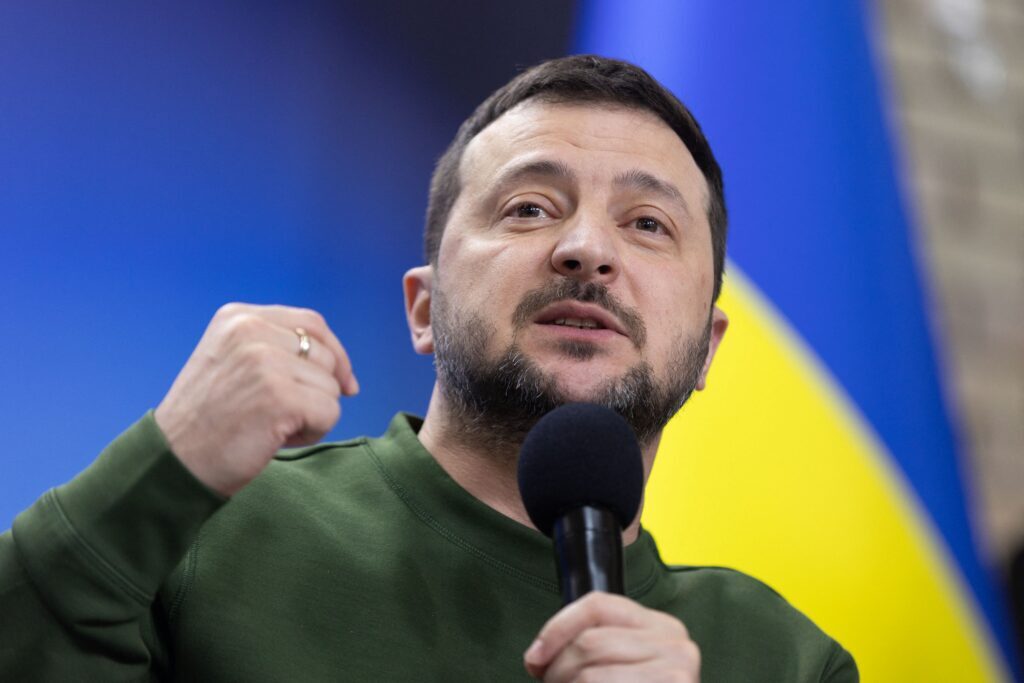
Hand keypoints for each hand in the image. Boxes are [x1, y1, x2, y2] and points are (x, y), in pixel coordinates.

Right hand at [154, 303, 357, 496]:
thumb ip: (278, 350)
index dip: (335, 354)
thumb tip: (347, 376)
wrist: (172, 461)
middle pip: (327, 355)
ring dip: (312, 414)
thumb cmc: (208, 420)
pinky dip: (311, 433)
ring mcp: (264, 362)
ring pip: (331, 387)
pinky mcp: (279, 396)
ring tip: (270, 425)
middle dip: (317, 390)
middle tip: (277, 414)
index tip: (343, 383)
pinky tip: (274, 438)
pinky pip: (330, 413)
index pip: (312, 323)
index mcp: (239, 317)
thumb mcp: (233, 361)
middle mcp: (251, 330)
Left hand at [523, 592, 699, 681]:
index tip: (535, 657)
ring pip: (589, 675)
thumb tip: (538, 657)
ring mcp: (675, 676)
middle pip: (589, 642)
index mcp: (662, 627)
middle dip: (557, 670)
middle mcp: (676, 646)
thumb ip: (589, 650)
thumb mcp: (618, 667)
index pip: (598, 605)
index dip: (556, 628)